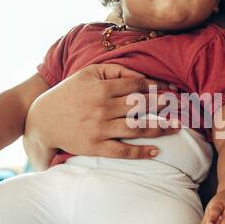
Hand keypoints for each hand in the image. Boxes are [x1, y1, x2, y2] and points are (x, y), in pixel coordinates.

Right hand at [26, 62, 181, 160]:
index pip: (137, 86)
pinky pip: (123, 151)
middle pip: (142, 107)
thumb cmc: (68, 94)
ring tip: (177, 127)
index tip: (172, 89)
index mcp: (102, 88)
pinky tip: (156, 151)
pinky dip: (141, 152)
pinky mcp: (96, 147)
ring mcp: (100, 129)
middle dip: (164, 106)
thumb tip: (141, 75)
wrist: (42, 121)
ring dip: (160, 128)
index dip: (157, 87)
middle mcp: (103, 108)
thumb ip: (115, 70)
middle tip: (182, 107)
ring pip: (137, 128)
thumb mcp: (87, 74)